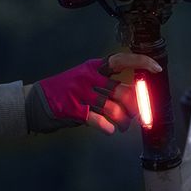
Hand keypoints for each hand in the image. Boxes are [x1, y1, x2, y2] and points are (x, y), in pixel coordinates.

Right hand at [26, 53, 162, 134]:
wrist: (34, 102)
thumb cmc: (65, 93)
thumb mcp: (85, 80)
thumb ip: (107, 86)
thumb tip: (136, 98)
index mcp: (94, 67)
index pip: (121, 60)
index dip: (140, 62)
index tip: (156, 69)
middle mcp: (89, 77)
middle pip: (123, 92)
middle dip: (135, 108)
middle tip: (135, 116)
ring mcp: (80, 92)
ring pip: (114, 109)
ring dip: (123, 122)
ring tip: (121, 126)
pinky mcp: (72, 109)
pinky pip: (98, 120)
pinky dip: (107, 128)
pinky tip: (108, 130)